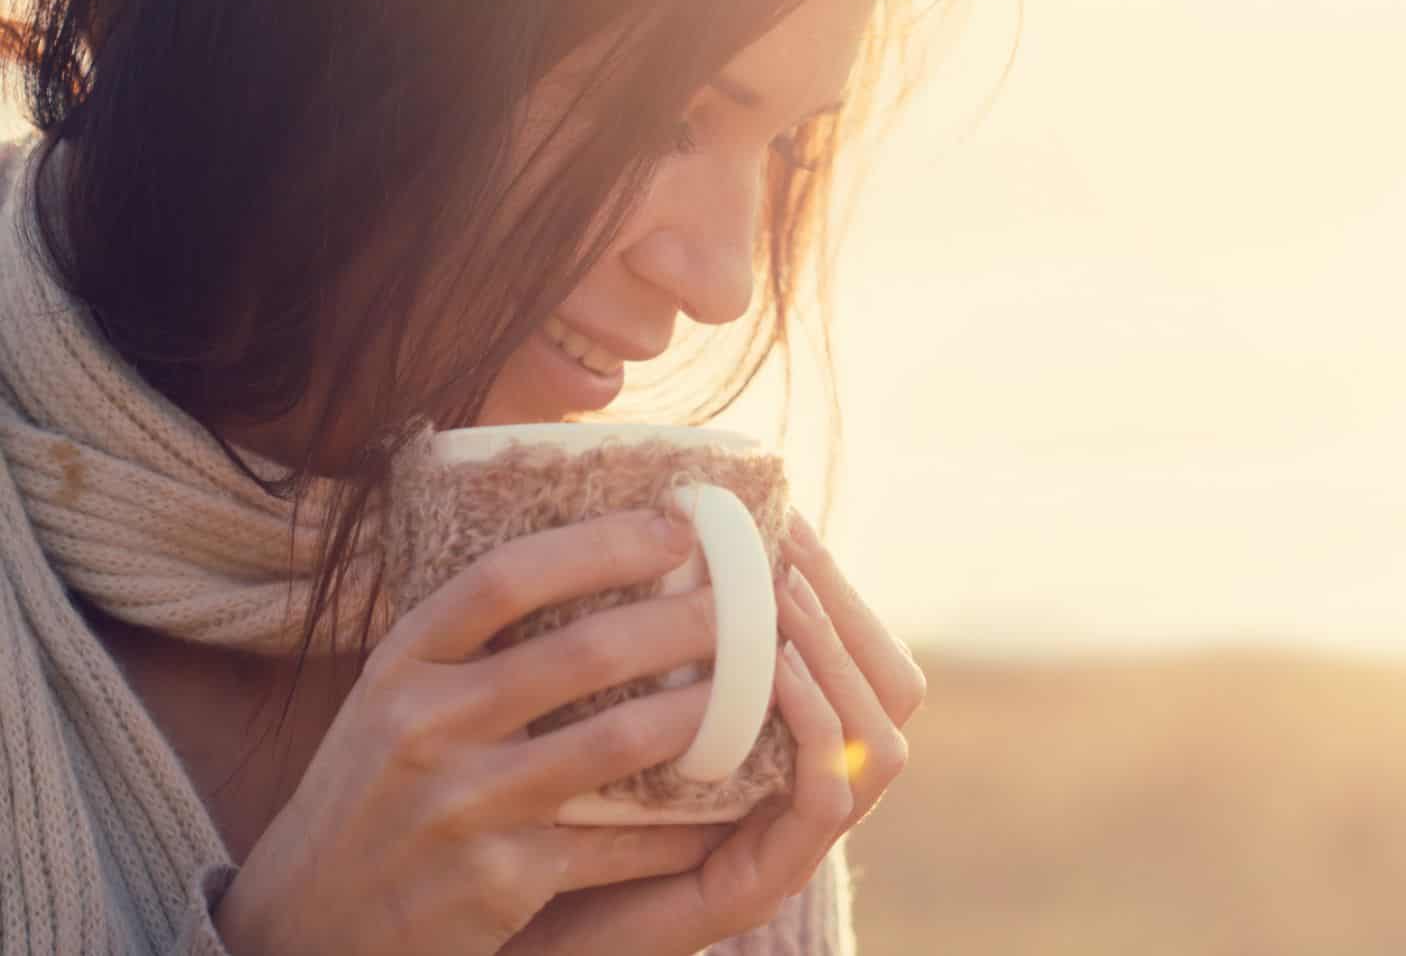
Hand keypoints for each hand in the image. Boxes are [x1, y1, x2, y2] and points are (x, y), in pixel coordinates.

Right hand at [215, 509, 739, 955]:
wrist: (303, 927)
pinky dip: (683, 820)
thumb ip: (467, 643)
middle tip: (753, 603)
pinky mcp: (497, 880)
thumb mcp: (392, 702)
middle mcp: (425, 725)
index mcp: (402, 665)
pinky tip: (732, 800)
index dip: (602, 544)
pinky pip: (619, 838)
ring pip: (620, 739)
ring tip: (763, 687)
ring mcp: (462, 804)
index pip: (506, 577)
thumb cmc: (375, 793)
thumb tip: (586, 555)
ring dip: (709, 711)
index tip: (678, 527)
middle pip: (586, 650)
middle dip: (688, 621)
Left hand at [498, 509, 927, 954]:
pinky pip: (825, 801)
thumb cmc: (533, 811)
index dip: (835, 584)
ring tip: (783, 598)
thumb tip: (651, 523)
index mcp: (778, 748)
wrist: (485, 937)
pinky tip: (774, 673)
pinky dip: (815, 729)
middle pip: (893, 693)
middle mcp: (801, 796)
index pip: (860, 656)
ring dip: (836, 659)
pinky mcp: (757, 888)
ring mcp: (786, 847)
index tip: (784, 518)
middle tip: (787, 547)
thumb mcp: (601, 707)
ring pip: (880, 746)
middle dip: (847, 607)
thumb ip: (647, 643)